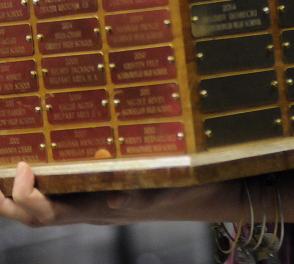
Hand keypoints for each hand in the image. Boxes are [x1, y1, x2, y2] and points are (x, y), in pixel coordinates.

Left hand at [0, 161, 241, 227]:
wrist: (201, 191)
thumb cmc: (183, 188)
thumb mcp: (168, 190)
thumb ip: (143, 197)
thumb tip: (113, 199)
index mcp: (96, 209)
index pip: (51, 212)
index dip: (30, 195)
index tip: (25, 166)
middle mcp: (86, 205)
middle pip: (34, 214)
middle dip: (6, 200)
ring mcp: (89, 196)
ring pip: (41, 204)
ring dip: (14, 192)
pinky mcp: (97, 182)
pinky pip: (61, 184)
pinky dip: (41, 174)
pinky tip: (37, 151)